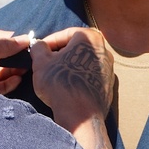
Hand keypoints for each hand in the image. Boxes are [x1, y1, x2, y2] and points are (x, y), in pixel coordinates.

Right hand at [30, 27, 122, 148]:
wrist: (81, 115)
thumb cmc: (60, 83)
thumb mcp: (41, 61)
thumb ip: (39, 48)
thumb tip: (39, 45)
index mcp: (90, 38)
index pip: (66, 34)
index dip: (49, 41)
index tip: (39, 50)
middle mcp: (104, 50)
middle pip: (77, 47)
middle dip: (61, 53)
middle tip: (46, 62)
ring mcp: (109, 69)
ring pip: (84, 62)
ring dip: (70, 66)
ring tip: (55, 76)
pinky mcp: (109, 86)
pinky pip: (90, 77)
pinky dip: (78, 78)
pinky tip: (67, 88)